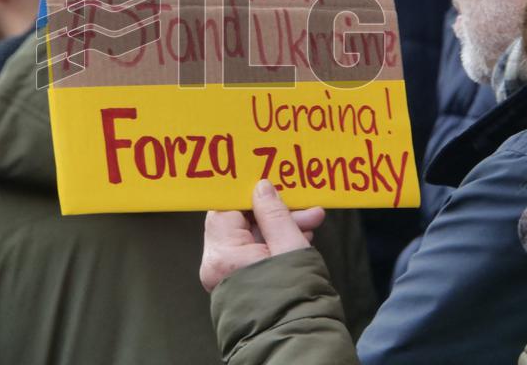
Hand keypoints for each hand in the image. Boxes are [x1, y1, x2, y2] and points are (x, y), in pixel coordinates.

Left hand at [200, 179, 325, 291]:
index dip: (250, 192)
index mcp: (223, 254)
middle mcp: (216, 265)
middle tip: (304, 206)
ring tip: (311, 224)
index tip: (272, 182)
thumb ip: (275, 214)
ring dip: (278, 227)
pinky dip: (273, 244)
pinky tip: (300, 238)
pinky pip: (251, 253)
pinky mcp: (236, 283)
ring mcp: (224, 276)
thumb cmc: (295, 299)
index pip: (226, 207)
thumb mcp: (290, 247)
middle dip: (274, 212)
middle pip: (239, 222)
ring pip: (248, 237)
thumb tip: (262, 187)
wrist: (297, 342)